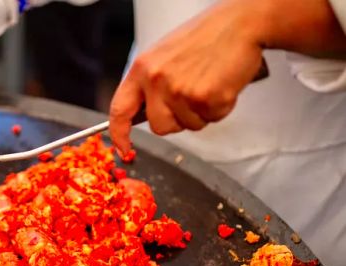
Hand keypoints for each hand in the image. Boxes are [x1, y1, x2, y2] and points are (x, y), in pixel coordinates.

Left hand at [109, 0, 345, 154]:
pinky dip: (220, 107)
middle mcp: (156, 80)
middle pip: (159, 127)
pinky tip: (222, 84)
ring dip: (201, 112)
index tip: (122, 148)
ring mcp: (180, 90)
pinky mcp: (205, 98)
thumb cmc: (205, 38)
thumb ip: (149, 84)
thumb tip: (141, 114)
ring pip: (188, 125)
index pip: (120, 109)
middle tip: (192, 97)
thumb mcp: (163, 55)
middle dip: (176, 121)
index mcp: (142, 69)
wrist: (240, 24)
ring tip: (209, 84)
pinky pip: (212, 119)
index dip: (119, 134)